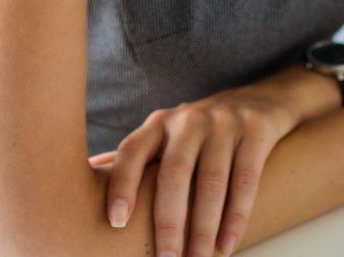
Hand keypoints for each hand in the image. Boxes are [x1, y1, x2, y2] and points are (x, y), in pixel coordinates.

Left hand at [96, 86, 298, 256]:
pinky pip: (245, 178)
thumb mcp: (165, 137)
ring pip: (210, 180)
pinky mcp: (254, 130)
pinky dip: (236, 217)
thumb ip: (133, 160)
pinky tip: (227, 245)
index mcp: (159, 123)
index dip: (122, 184)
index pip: (133, 151)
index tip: (115, 222)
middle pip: (173, 172)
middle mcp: (188, 119)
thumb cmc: (199, 131)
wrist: (258, 100)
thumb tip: (84, 178)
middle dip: (168, 221)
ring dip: (203, 227)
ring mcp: (223, 122)